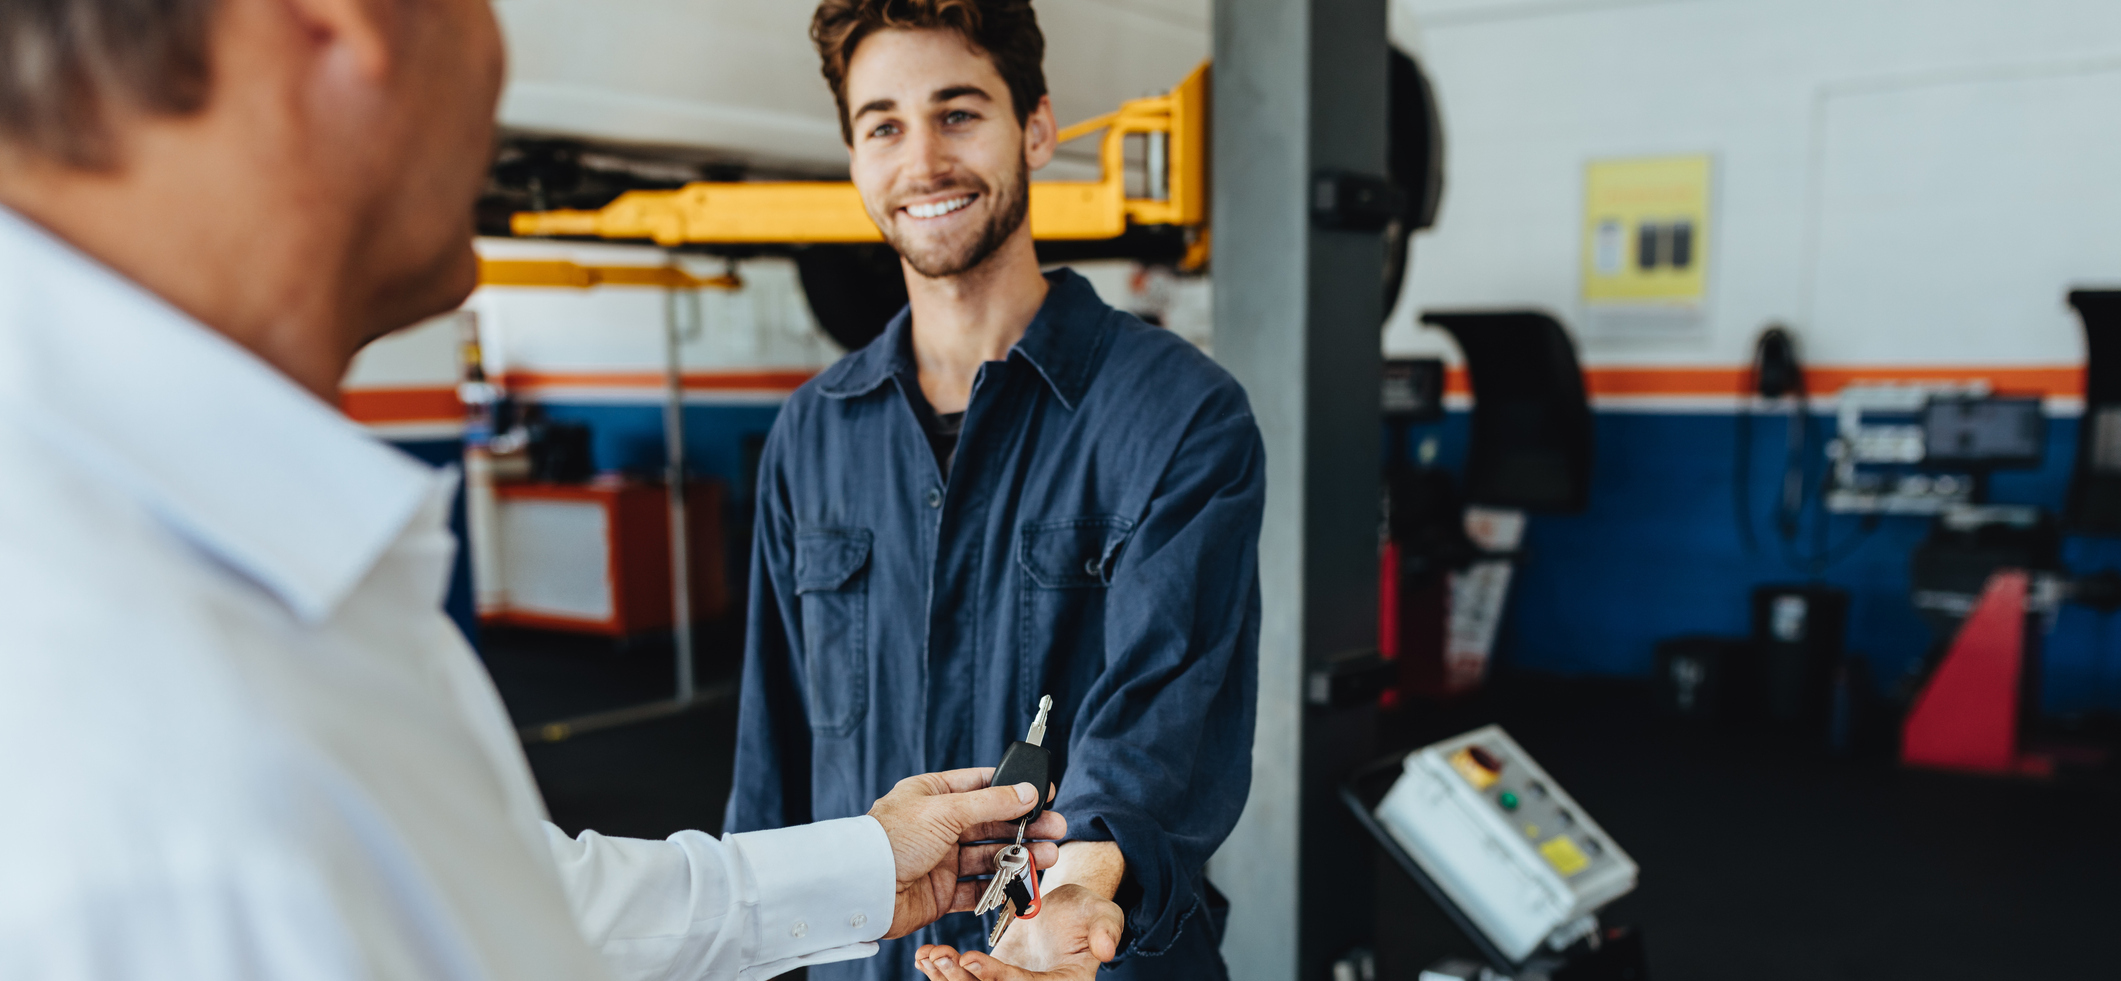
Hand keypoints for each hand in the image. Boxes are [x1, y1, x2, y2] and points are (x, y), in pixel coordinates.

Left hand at [867, 768, 1065, 938]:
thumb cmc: (892, 839)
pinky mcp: (942, 892)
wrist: (862, 888)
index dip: (1013, 788)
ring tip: (1048, 857)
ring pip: (989, 856)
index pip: (981, 785)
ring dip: (1020, 856)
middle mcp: (938, 826)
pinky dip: (1002, 886)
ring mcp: (941, 860)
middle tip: (1056, 828)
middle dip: (1025, 826)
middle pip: (992, 823)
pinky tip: (1023, 882)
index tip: (1044, 792)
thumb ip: (991, 802)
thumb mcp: (946, 810)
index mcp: (933, 795)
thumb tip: (1028, 791)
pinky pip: (978, 888)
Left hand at [910, 884, 1123, 980]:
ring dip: (946, 978)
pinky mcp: (989, 979)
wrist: (1066, 908)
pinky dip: (940, 971)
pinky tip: (923, 955)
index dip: (999, 978)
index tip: (971, 958)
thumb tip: (1105, 950)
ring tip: (929, 954)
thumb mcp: (1102, 913)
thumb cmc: (1087, 911)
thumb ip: (1106, 929)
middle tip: (943, 957)